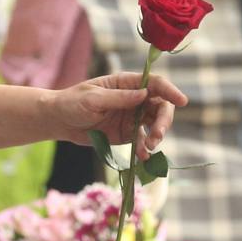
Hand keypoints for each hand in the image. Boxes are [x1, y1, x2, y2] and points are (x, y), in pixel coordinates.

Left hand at [50, 71, 187, 154]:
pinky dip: (145, 149)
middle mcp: (133, 99)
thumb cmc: (72, 102)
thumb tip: (143, 95)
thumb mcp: (93, 98)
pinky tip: (143, 157)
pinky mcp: (127, 134)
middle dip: (163, 120)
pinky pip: (142, 140)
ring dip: (157, 136)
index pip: (154, 84)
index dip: (170, 91)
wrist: (59, 121)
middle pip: (160, 106)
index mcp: (126, 83)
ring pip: (154, 124)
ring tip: (149, 148)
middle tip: (158, 135)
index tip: (182, 101)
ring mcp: (132, 117)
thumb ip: (118, 98)